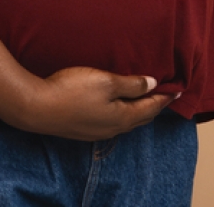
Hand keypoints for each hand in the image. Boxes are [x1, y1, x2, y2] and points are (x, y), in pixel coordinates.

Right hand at [0, 67, 175, 140]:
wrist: (36, 108)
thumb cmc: (71, 91)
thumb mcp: (105, 81)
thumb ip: (131, 84)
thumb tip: (152, 85)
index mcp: (123, 117)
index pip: (151, 107)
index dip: (165, 97)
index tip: (178, 88)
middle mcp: (113, 128)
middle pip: (141, 117)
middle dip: (155, 105)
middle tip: (166, 94)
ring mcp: (98, 131)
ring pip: (126, 121)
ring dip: (138, 110)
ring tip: (144, 98)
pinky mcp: (84, 129)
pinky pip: (112, 122)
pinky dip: (122, 113)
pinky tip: (117, 105)